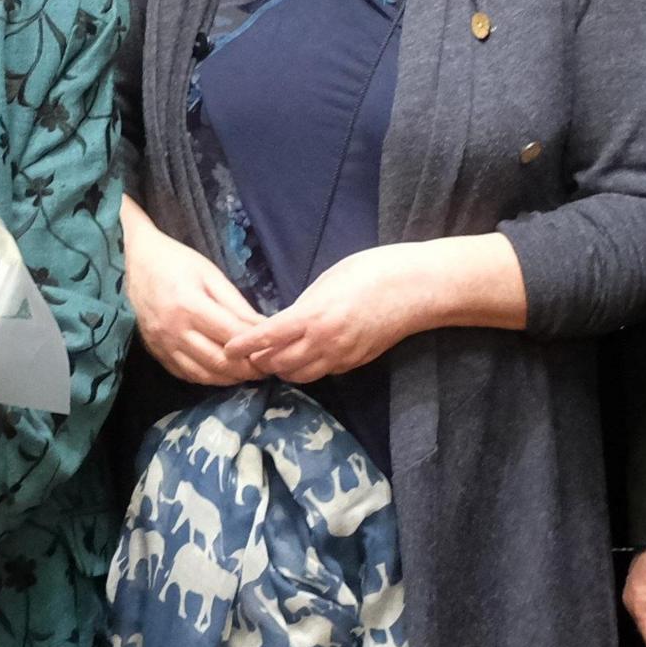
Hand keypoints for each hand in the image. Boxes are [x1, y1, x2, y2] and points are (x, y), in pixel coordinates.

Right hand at [125, 202, 263, 385]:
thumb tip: (263, 328)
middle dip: (247, 369)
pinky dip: (208, 378)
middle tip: (266, 367)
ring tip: (248, 372)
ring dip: (230, 378)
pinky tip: (222, 372)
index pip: (232, 336)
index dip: (256, 346)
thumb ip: (236, 304)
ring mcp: (163, 345)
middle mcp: (174, 331)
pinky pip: (186, 374)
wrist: (134, 262)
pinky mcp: (156, 353)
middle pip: (219, 362)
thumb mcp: (211, 275)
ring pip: (203, 374)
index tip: (273, 348)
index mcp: (190, 306)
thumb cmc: (177, 262)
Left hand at [228, 244, 432, 381]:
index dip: (244, 346)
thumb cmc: (372, 271)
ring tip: (272, 358)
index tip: (227, 350)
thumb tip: (287, 320)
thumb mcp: (328, 279)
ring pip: (301, 375)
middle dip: (260, 361)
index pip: (267, 339)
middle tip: (247, 354)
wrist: (417, 287)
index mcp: (313, 317)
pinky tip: (305, 355)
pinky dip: (308, 367)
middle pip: (279, 365)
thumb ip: (304, 304)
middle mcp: (325, 343)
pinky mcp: (357, 362)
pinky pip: (324, 372)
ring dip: (283, 369)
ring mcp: (343, 356)